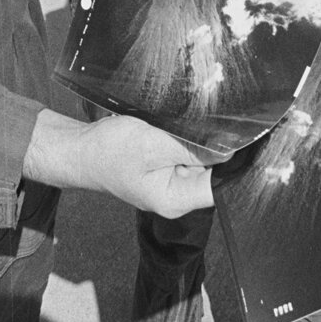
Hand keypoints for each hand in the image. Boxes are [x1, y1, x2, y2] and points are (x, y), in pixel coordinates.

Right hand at [23, 109, 214, 216]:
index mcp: (175, 200)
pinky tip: (171, 129)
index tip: (241, 135)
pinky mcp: (164, 168)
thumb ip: (190, 148)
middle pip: (212, 170)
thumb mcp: (151, 144)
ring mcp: (170, 182)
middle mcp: (177, 195)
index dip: (233, 160)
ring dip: (194, 140)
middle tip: (202, 122)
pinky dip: (182, 139)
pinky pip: (184, 153)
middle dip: (211, 146)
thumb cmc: (107, 151)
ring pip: (199, 158)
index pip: (219, 184)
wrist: (79, 149)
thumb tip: (228, 149)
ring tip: (178, 125)